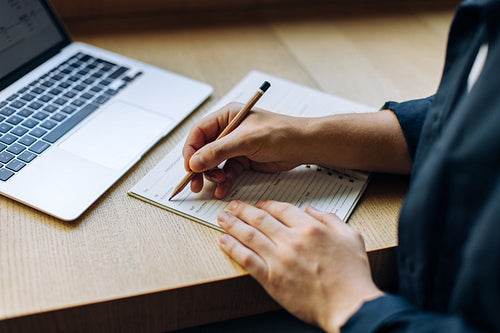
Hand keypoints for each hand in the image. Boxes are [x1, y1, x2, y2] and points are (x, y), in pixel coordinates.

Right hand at [183, 102, 306, 197]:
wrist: (303, 145)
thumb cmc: (280, 133)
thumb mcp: (246, 140)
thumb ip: (218, 151)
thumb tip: (194, 162)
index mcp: (226, 116)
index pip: (199, 132)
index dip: (191, 150)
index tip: (189, 167)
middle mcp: (228, 130)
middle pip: (203, 149)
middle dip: (199, 167)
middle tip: (195, 183)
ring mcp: (235, 146)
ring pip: (214, 163)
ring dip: (212, 176)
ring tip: (217, 183)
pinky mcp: (243, 160)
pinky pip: (227, 172)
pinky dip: (224, 181)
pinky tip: (223, 189)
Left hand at [217, 200, 383, 331]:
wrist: (349, 307)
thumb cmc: (353, 275)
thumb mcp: (351, 237)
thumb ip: (330, 219)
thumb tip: (312, 209)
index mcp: (310, 229)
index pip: (281, 209)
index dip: (266, 204)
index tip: (258, 205)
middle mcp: (292, 240)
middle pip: (260, 219)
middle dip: (242, 210)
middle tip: (231, 206)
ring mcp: (280, 260)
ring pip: (249, 235)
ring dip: (232, 224)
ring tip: (222, 218)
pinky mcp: (271, 279)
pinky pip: (246, 259)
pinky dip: (233, 248)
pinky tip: (224, 241)